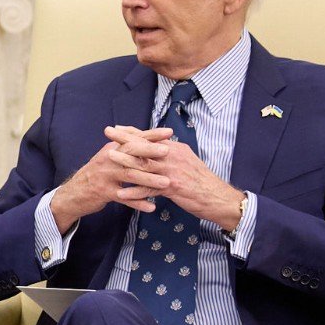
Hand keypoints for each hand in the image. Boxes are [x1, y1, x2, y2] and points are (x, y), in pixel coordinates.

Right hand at [50, 125, 174, 231]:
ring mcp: (106, 176)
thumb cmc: (97, 175)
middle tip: (168, 151)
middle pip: (131, 152)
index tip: (169, 132)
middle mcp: (109, 160)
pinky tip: (151, 206)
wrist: (73, 193)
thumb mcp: (108, 158)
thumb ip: (124, 148)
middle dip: (150, 151)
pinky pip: (124, 198)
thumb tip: (144, 137)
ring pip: (130, 175)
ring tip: (167, 183)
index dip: (151, 135)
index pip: (133, 138)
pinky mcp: (104, 193)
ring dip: (149, 179)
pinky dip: (138, 202)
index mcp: (112, 149)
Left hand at [110, 127, 246, 231]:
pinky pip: (149, 189)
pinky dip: (134, 191)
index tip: (117, 127)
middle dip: (125, 138)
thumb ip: (170, 154)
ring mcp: (172, 171)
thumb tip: (158, 147)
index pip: (151, 137)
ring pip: (145, 164)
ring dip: (125, 161)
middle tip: (107, 132)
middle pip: (145, 145)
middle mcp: (173, 156)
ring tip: (109, 158)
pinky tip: (121, 193)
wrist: (216, 197)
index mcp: (175, 148)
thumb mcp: (186, 161)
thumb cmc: (199, 181)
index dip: (133, 131)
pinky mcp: (172, 187)